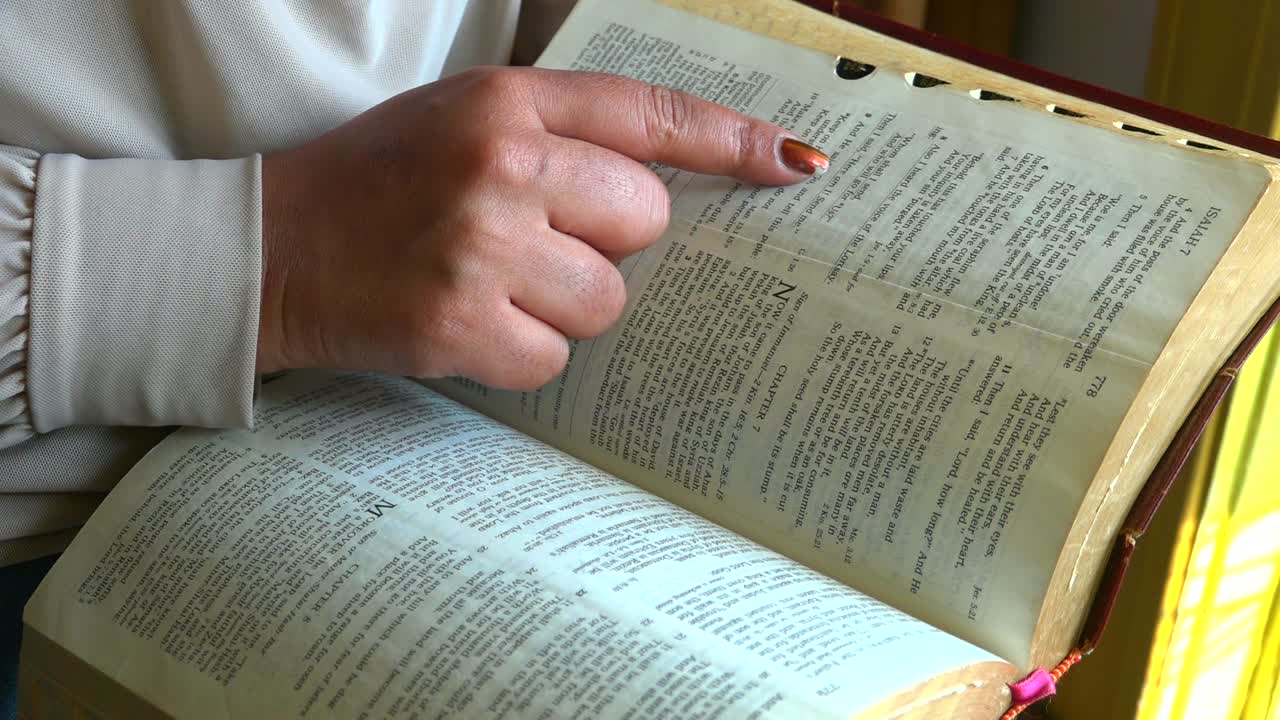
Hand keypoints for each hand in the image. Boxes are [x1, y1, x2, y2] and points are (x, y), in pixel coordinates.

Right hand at [258, 66, 825, 388]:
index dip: (731, 141)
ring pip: (607, 302)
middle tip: (536, 241)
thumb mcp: (462, 119)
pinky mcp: (460, 325)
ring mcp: (481, 248)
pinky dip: (523, 353)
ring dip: (565, 305)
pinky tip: (469, 324)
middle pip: (644, 222)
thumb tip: (662, 188)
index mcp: (505, 103)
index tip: (795, 165)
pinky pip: (556, 358)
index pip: (648, 114)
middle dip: (607, 242)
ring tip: (492, 283)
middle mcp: (502, 166)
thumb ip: (559, 133)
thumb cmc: (375, 181)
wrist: (268, 248)